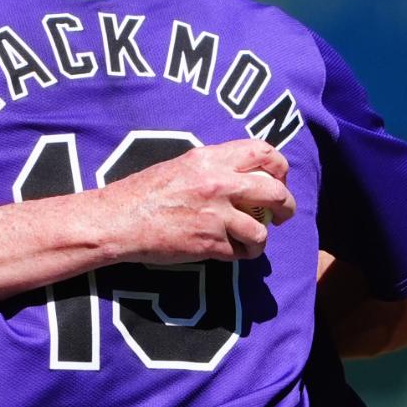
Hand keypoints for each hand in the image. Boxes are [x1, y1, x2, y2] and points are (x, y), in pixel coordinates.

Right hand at [96, 139, 293, 262]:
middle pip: (274, 191)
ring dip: (261, 239)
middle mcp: (219, 183)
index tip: (279, 180)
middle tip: (283, 215)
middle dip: (287, 206)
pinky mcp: (209, 242)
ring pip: (261, 230)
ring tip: (254, 242)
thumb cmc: (146, 192)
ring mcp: (216, 215)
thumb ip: (215, 167)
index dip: (280, 167)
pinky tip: (232, 252)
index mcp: (211, 159)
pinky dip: (240, 254)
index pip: (263, 152)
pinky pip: (240, 251)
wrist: (119, 220)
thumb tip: (245, 175)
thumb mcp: (183, 165)